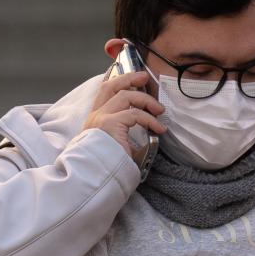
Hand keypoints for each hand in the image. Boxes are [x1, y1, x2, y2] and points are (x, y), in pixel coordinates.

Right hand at [85, 41, 166, 158]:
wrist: (96, 178)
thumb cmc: (107, 166)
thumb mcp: (116, 146)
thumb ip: (124, 135)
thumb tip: (144, 132)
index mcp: (95, 120)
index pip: (104, 92)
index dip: (119, 81)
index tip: (134, 78)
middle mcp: (95, 116)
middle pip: (110, 86)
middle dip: (129, 78)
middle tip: (144, 77)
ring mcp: (101, 119)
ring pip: (125, 96)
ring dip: (145, 100)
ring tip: (159, 110)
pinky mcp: (109, 125)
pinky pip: (134, 115)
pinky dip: (150, 119)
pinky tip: (158, 129)